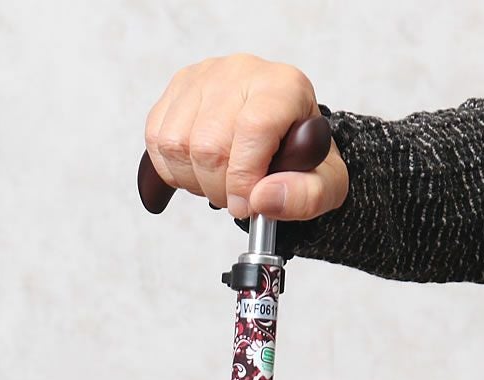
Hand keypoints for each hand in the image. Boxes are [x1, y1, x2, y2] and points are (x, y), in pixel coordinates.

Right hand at [144, 54, 347, 220]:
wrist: (286, 141)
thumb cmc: (306, 161)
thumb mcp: (327, 186)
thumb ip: (306, 196)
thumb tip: (262, 199)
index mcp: (285, 87)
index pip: (253, 129)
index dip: (244, 179)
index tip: (247, 205)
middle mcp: (242, 72)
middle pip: (208, 144)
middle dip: (219, 189)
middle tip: (238, 200)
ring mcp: (205, 76)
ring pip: (175, 144)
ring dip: (194, 181)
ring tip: (220, 183)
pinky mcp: (178, 88)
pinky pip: (156, 139)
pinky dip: (172, 169)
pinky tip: (199, 172)